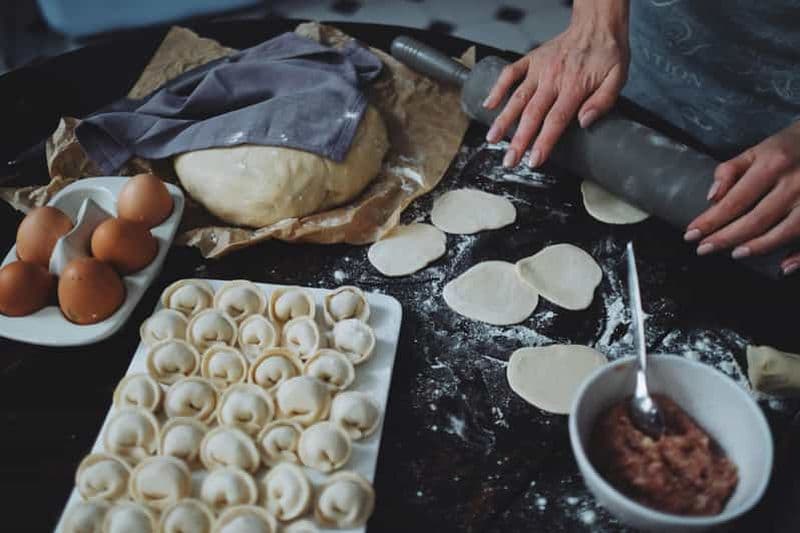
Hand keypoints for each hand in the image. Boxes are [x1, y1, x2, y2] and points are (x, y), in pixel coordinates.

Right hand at [483, 1, 629, 167]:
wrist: (597, 25)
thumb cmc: (607, 55)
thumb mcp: (618, 78)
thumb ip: (602, 101)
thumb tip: (584, 122)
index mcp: (575, 86)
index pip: (556, 120)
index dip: (543, 142)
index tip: (534, 160)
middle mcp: (553, 78)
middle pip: (532, 114)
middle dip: (519, 140)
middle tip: (509, 161)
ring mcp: (539, 68)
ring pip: (517, 97)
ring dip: (503, 120)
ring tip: (492, 139)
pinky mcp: (531, 60)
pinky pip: (510, 73)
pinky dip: (497, 88)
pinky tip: (488, 105)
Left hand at [685, 122, 799, 275]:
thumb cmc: (786, 149)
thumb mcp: (756, 151)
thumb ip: (729, 171)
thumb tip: (711, 197)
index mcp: (773, 165)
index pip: (735, 200)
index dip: (711, 220)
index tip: (691, 234)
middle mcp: (795, 183)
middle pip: (757, 218)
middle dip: (727, 237)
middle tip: (704, 249)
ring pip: (786, 230)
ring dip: (759, 246)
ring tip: (735, 254)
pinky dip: (799, 256)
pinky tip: (783, 267)